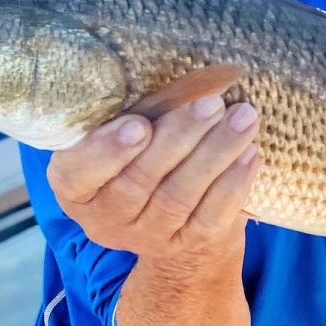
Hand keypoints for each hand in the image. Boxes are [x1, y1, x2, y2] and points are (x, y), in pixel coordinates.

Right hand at [46, 72, 261, 262]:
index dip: (108, 150)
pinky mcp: (187, 245)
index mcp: (76, 184)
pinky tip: (249, 153)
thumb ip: (137, 112)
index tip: (140, 124)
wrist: (170, 216)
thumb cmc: (141, 153)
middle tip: (211, 103)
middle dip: (179, 138)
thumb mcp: (124, 132)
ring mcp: (147, 237)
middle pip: (138, 181)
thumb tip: (181, 80)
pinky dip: (232, 184)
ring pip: (179, 197)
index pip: (80, 172)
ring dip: (215, 153)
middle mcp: (106, 218)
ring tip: (243, 118)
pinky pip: (210, 217)